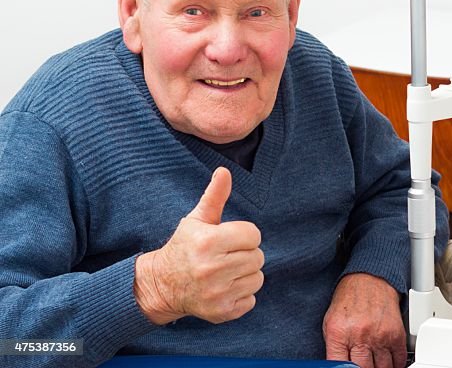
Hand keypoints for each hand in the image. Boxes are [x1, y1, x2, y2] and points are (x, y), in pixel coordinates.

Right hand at [133, 167, 264, 324]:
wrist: (162, 285)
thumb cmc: (185, 247)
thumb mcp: (196, 220)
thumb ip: (214, 196)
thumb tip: (224, 171)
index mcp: (209, 242)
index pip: (253, 235)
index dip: (244, 235)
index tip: (229, 239)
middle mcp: (212, 269)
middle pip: (257, 257)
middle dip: (245, 254)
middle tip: (226, 256)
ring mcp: (217, 293)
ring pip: (257, 278)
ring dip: (245, 274)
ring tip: (225, 272)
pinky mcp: (221, 312)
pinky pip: (251, 300)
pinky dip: (242, 295)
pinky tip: (224, 288)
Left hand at [323, 273, 405, 367]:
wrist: (369, 279)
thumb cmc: (349, 301)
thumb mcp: (330, 324)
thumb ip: (334, 349)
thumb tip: (339, 366)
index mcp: (339, 334)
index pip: (341, 367)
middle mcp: (360, 336)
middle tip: (364, 364)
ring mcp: (380, 336)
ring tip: (375, 363)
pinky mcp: (396, 334)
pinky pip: (399, 359)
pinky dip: (395, 364)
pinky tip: (389, 361)